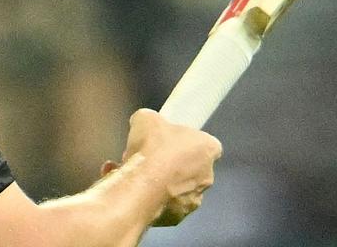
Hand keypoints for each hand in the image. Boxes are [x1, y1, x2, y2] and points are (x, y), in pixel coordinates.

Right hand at [114, 108, 221, 225]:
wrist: (141, 186)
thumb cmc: (151, 148)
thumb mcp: (145, 118)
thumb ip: (150, 121)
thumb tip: (144, 123)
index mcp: (208, 149)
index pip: (203, 143)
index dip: (183, 141)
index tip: (165, 140)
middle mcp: (207, 177)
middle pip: (188, 167)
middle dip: (168, 163)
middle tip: (147, 158)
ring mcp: (193, 200)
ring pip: (174, 188)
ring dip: (156, 182)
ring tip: (131, 173)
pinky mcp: (176, 218)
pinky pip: (161, 205)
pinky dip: (148, 198)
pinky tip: (128, 188)